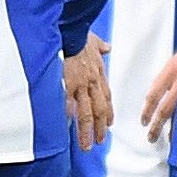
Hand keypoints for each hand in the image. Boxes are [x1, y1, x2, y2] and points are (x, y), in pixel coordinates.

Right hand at [65, 37, 113, 151]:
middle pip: (99, 110)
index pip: (106, 97)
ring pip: (86, 113)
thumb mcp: (94, 40)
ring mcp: (80, 85)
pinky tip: (68, 130)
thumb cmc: (78, 34)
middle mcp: (92, 82)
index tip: (109, 124)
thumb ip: (101, 47)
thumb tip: (107, 47)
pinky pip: (70, 106)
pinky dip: (70, 119)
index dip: (108, 112)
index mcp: (98, 73)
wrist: (70, 30)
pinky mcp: (67, 85)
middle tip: (101, 142)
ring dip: (88, 131)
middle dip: (100, 128)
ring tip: (87, 146)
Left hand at [141, 40, 176, 142]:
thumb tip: (160, 94)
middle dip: (157, 126)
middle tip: (151, 138)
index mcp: (173, 69)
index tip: (143, 122)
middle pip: (165, 110)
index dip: (147, 110)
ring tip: (170, 140)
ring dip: (174, 129)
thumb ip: (172, 75)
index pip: (153, 95)